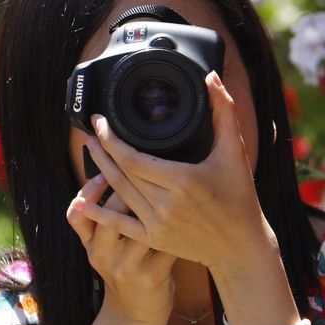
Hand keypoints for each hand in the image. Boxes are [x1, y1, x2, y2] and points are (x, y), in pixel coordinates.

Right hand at [67, 174, 175, 324]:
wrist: (135, 316)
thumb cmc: (125, 271)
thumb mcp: (104, 250)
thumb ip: (103, 221)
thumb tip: (115, 176)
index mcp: (90, 245)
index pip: (77, 213)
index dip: (87, 190)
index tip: (103, 170)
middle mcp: (102, 255)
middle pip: (107, 213)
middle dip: (124, 187)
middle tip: (142, 170)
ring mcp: (126, 266)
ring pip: (139, 225)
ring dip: (154, 204)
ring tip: (167, 188)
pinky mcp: (150, 276)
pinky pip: (164, 243)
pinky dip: (176, 228)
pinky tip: (186, 214)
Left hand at [77, 72, 278, 282]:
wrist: (241, 246)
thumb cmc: (240, 197)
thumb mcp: (234, 151)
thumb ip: (223, 110)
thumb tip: (211, 78)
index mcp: (183, 180)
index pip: (133, 158)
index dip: (111, 139)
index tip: (101, 122)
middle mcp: (166, 203)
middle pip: (122, 173)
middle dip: (102, 150)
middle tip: (92, 130)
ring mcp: (158, 224)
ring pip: (118, 194)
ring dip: (100, 171)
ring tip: (90, 149)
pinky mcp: (154, 239)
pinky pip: (120, 225)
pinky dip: (99, 213)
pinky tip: (83, 200)